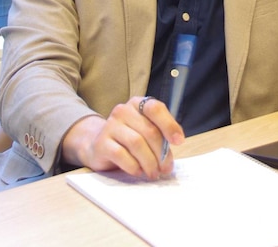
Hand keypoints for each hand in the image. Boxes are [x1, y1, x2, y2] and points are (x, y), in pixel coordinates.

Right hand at [62, 96, 184, 179]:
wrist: (97, 146)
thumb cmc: (128, 139)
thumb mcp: (145, 132)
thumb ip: (160, 136)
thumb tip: (171, 154)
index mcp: (137, 104)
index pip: (155, 108)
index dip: (169, 125)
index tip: (179, 141)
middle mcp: (123, 111)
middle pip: (149, 130)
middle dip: (161, 152)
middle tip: (166, 168)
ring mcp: (110, 126)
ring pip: (137, 143)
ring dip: (149, 162)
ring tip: (153, 173)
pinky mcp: (101, 143)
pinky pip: (121, 155)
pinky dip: (133, 166)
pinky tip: (138, 171)